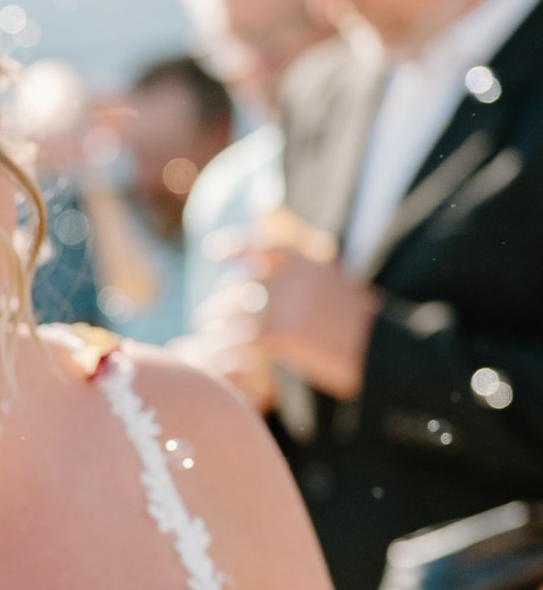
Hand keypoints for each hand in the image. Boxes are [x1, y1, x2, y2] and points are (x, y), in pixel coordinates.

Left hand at [216, 236, 376, 400]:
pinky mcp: (288, 336)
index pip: (265, 244)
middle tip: (207, 314)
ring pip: (238, 311)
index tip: (213, 252)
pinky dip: (228, 348)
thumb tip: (274, 232)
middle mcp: (299, 279)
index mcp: (312, 262)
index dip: (235, 245)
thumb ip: (303, 266)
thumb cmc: (356, 322)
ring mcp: (293, 306)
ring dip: (218, 324)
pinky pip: (244, 339)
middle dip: (221, 300)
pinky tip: (220, 357)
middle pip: (243, 283)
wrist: (381, 352)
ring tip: (209, 335)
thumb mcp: (335, 281)